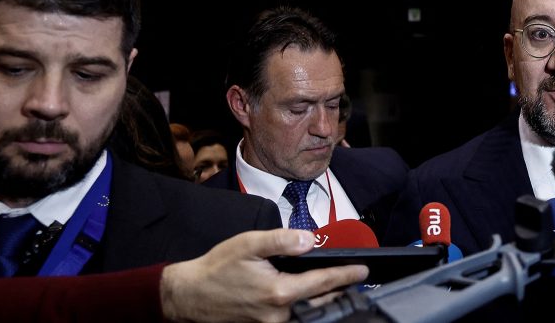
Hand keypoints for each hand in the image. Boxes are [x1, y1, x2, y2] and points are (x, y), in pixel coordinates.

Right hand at [161, 228, 367, 322]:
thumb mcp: (249, 244)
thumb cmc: (218, 268)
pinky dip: (307, 307)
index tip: (362, 270)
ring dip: (325, 300)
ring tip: (338, 285)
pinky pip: (294, 317)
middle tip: (356, 278)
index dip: (346, 274)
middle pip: (321, 302)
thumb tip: (310, 240)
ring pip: (309, 313)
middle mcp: (279, 314)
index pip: (323, 282)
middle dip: (340, 290)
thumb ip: (282, 240)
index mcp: (279, 291)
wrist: (191, 295)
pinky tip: (312, 296)